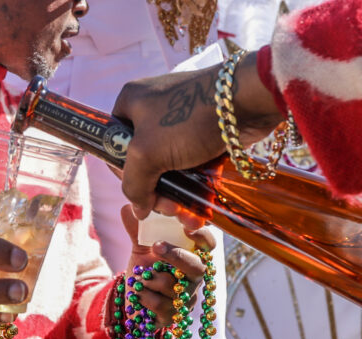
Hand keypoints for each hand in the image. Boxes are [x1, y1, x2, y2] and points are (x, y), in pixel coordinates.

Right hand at [112, 51, 283, 218]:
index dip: (125, 176)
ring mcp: (181, 125)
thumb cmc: (188, 119)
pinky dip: (197, 189)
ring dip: (179, 198)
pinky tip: (202, 209)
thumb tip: (138, 210)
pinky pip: (194, 168)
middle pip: (146, 165)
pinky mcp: (205, 136)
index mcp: (131, 105)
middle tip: (171, 210)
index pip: (115, 147)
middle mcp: (153, 112)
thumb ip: (134, 184)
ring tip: (190, 216)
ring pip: (172, 171)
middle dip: (158, 194)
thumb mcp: (147, 153)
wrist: (246, 100)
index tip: (141, 197)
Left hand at [121, 205, 214, 326]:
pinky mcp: (174, 316)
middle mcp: (194, 277)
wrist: (131, 298)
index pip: (207, 245)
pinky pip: (160, 304)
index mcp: (192, 255)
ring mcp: (185, 298)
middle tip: (156, 245)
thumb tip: (128, 208)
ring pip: (172, 286)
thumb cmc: (144, 268)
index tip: (187, 227)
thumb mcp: (140, 247)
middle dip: (176, 256)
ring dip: (148, 278)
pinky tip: (140, 294)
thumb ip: (137, 229)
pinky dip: (143, 296)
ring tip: (139, 277)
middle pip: (197, 267)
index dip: (202, 236)